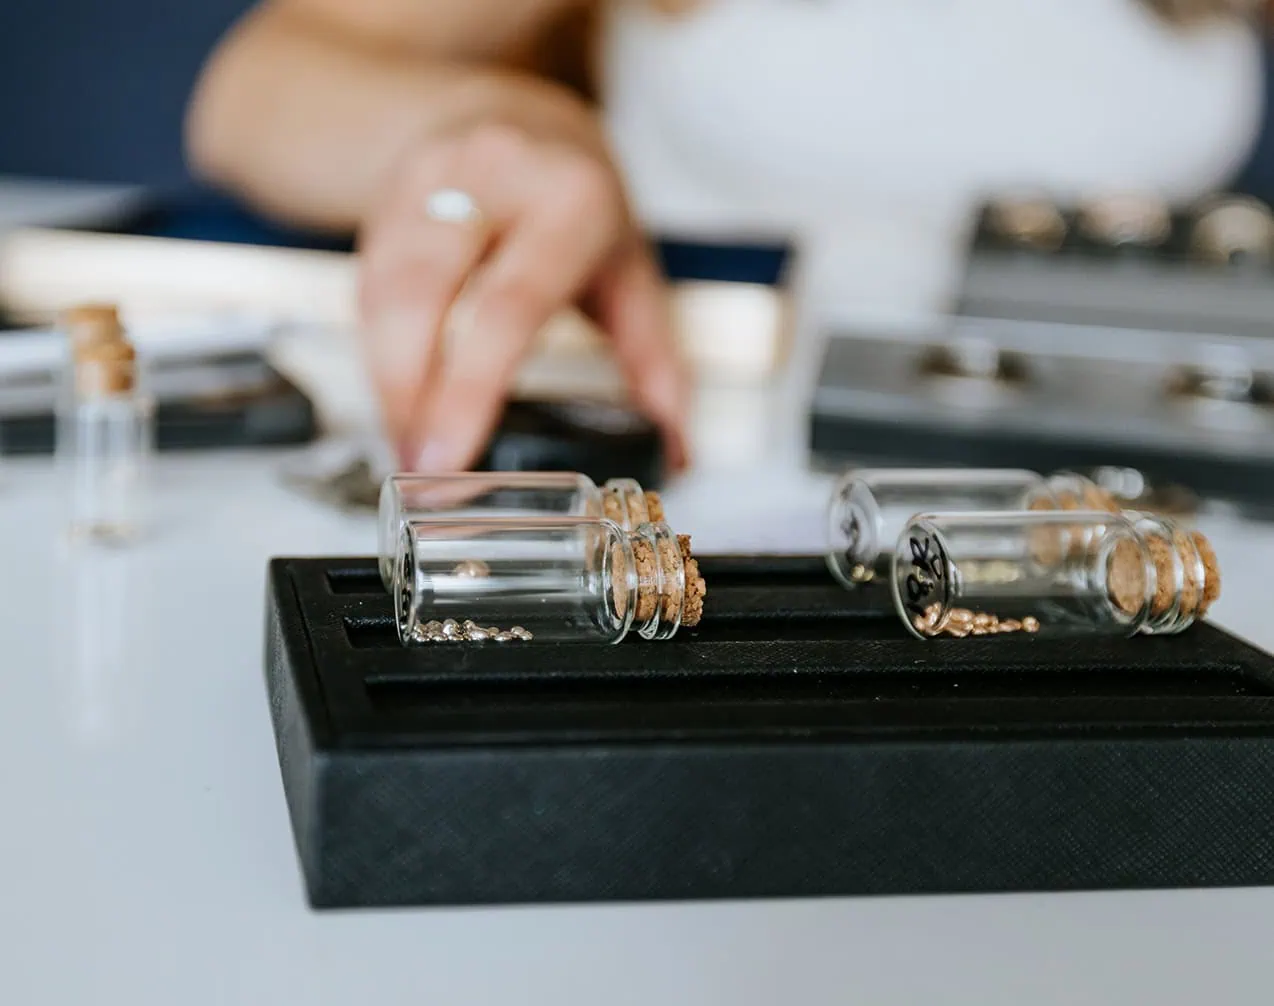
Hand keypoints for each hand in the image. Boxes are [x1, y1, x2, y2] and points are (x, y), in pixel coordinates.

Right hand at [356, 94, 690, 473]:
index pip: (509, 305)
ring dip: (388, 382)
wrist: (513, 110)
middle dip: (410, 394)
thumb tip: (675, 450)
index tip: (449, 457)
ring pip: (383, 292)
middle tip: (419, 471)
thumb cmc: (576, 202)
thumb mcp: (629, 268)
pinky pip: (366, 285)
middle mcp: (493, 174)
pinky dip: (377, 353)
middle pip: (426, 295)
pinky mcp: (384, 191)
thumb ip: (651, 360)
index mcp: (569, 201)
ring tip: (408, 447)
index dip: (470, 388)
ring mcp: (429, 175)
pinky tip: (397, 400)